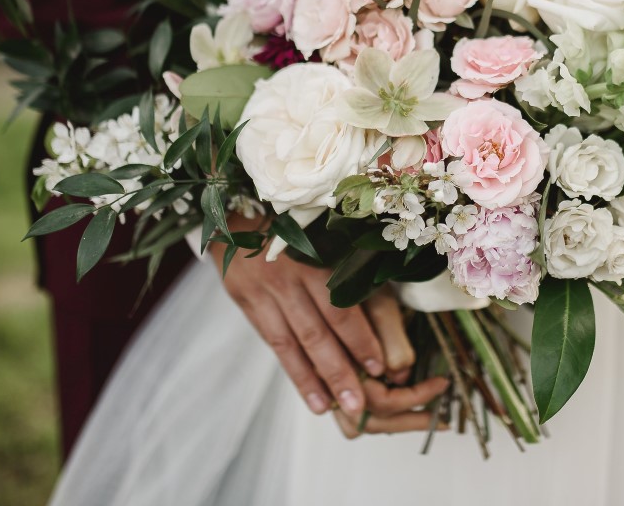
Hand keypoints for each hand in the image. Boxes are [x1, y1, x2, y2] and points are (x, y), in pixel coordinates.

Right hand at [210, 214, 448, 431]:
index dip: (360, 338)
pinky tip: (311, 398)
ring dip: (318, 380)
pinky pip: (274, 344)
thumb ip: (351, 270)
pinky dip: (295, 373)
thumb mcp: (325, 238)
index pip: (340, 305)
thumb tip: (385, 315)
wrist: (238, 214)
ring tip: (336, 409)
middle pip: (318, 330)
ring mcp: (265, 290)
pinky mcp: (247, 301)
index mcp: (316, 256)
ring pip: (295, 343)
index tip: (380, 367)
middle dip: (341, 370)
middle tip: (361, 404)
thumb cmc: (298, 228)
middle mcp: (290, 275)